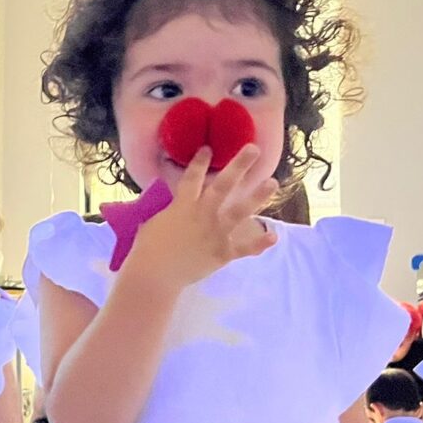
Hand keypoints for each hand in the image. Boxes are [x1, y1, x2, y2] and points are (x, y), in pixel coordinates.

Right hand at [125, 146, 278, 290]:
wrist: (155, 274)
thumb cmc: (148, 248)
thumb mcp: (155, 221)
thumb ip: (169, 211)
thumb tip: (173, 205)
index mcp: (183, 205)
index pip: (193, 177)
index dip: (200, 161)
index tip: (209, 148)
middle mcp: (203, 214)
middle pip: (223, 186)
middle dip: (239, 166)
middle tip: (254, 149)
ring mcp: (216, 233)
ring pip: (240, 212)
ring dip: (257, 197)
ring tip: (272, 183)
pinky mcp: (223, 253)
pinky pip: (245, 248)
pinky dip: (259, 244)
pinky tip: (273, 236)